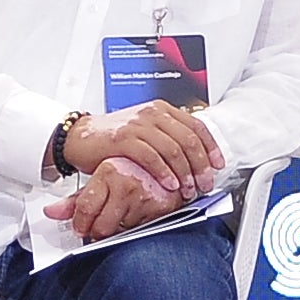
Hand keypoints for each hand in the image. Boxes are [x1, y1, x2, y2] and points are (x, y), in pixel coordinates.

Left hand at [42, 154, 181, 239]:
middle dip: (98, 231)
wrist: (168, 163)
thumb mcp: (101, 181)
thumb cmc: (132, 171)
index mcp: (110, 171)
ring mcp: (146, 196)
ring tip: (124, 211)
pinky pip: (140, 230)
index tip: (81, 227)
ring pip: (121, 231)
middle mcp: (128, 182)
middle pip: (102, 226)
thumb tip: (50, 212)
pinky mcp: (161, 209)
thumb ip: (75, 200)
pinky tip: (138, 213)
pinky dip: (136, 226)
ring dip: (119, 227)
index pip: (85, 209)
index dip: (81, 223)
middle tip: (100, 224)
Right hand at [64, 100, 220, 195]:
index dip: (211, 147)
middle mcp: (152, 113)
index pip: (196, 126)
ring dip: (184, 173)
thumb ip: (169, 138)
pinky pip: (151, 156)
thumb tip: (196, 159)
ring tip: (187, 189)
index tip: (218, 165)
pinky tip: (169, 184)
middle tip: (204, 184)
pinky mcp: (123, 139)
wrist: (81, 137)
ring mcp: (138, 125)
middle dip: (200, 166)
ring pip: (173, 149)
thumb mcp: (146, 132)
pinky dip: (163, 172)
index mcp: (162, 110)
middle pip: (188, 139)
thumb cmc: (114, 138)